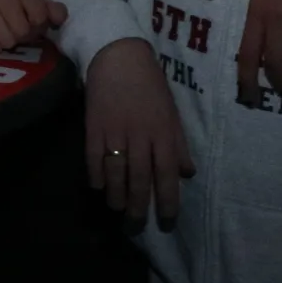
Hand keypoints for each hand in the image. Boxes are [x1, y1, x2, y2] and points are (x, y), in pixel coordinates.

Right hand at [85, 39, 194, 230]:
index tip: (166, 221)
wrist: (119, 57)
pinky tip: (99, 186)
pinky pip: (94, 158)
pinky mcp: (93, 127)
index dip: (167, 201)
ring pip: (116, 173)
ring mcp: (115, 132)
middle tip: (136, 225)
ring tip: (117, 208)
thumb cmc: (150, 85)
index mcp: (163, 134)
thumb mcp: (172, 113)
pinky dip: (96, 175)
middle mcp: (141, 137)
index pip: (167, 175)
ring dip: (116, 195)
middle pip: (139, 180)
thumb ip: (179, 144)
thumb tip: (187, 173)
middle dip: (138, 206)